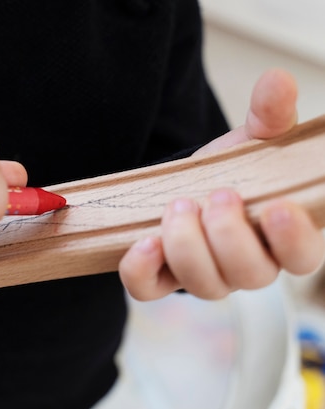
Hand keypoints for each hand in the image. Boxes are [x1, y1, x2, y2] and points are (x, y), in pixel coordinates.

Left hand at [119, 69, 324, 299]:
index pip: (302, 257)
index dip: (294, 241)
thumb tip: (277, 82)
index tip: (277, 208)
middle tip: (217, 195)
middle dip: (230, 236)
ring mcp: (205, 276)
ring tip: (179, 205)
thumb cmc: (231, 171)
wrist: (186, 183)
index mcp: (282, 238)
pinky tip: (144, 242)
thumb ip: (269, 116)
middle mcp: (248, 266)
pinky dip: (143, 271)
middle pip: (251, 276)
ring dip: (188, 246)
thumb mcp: (253, 141)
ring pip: (204, 285)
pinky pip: (151, 289)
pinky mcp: (163, 276)